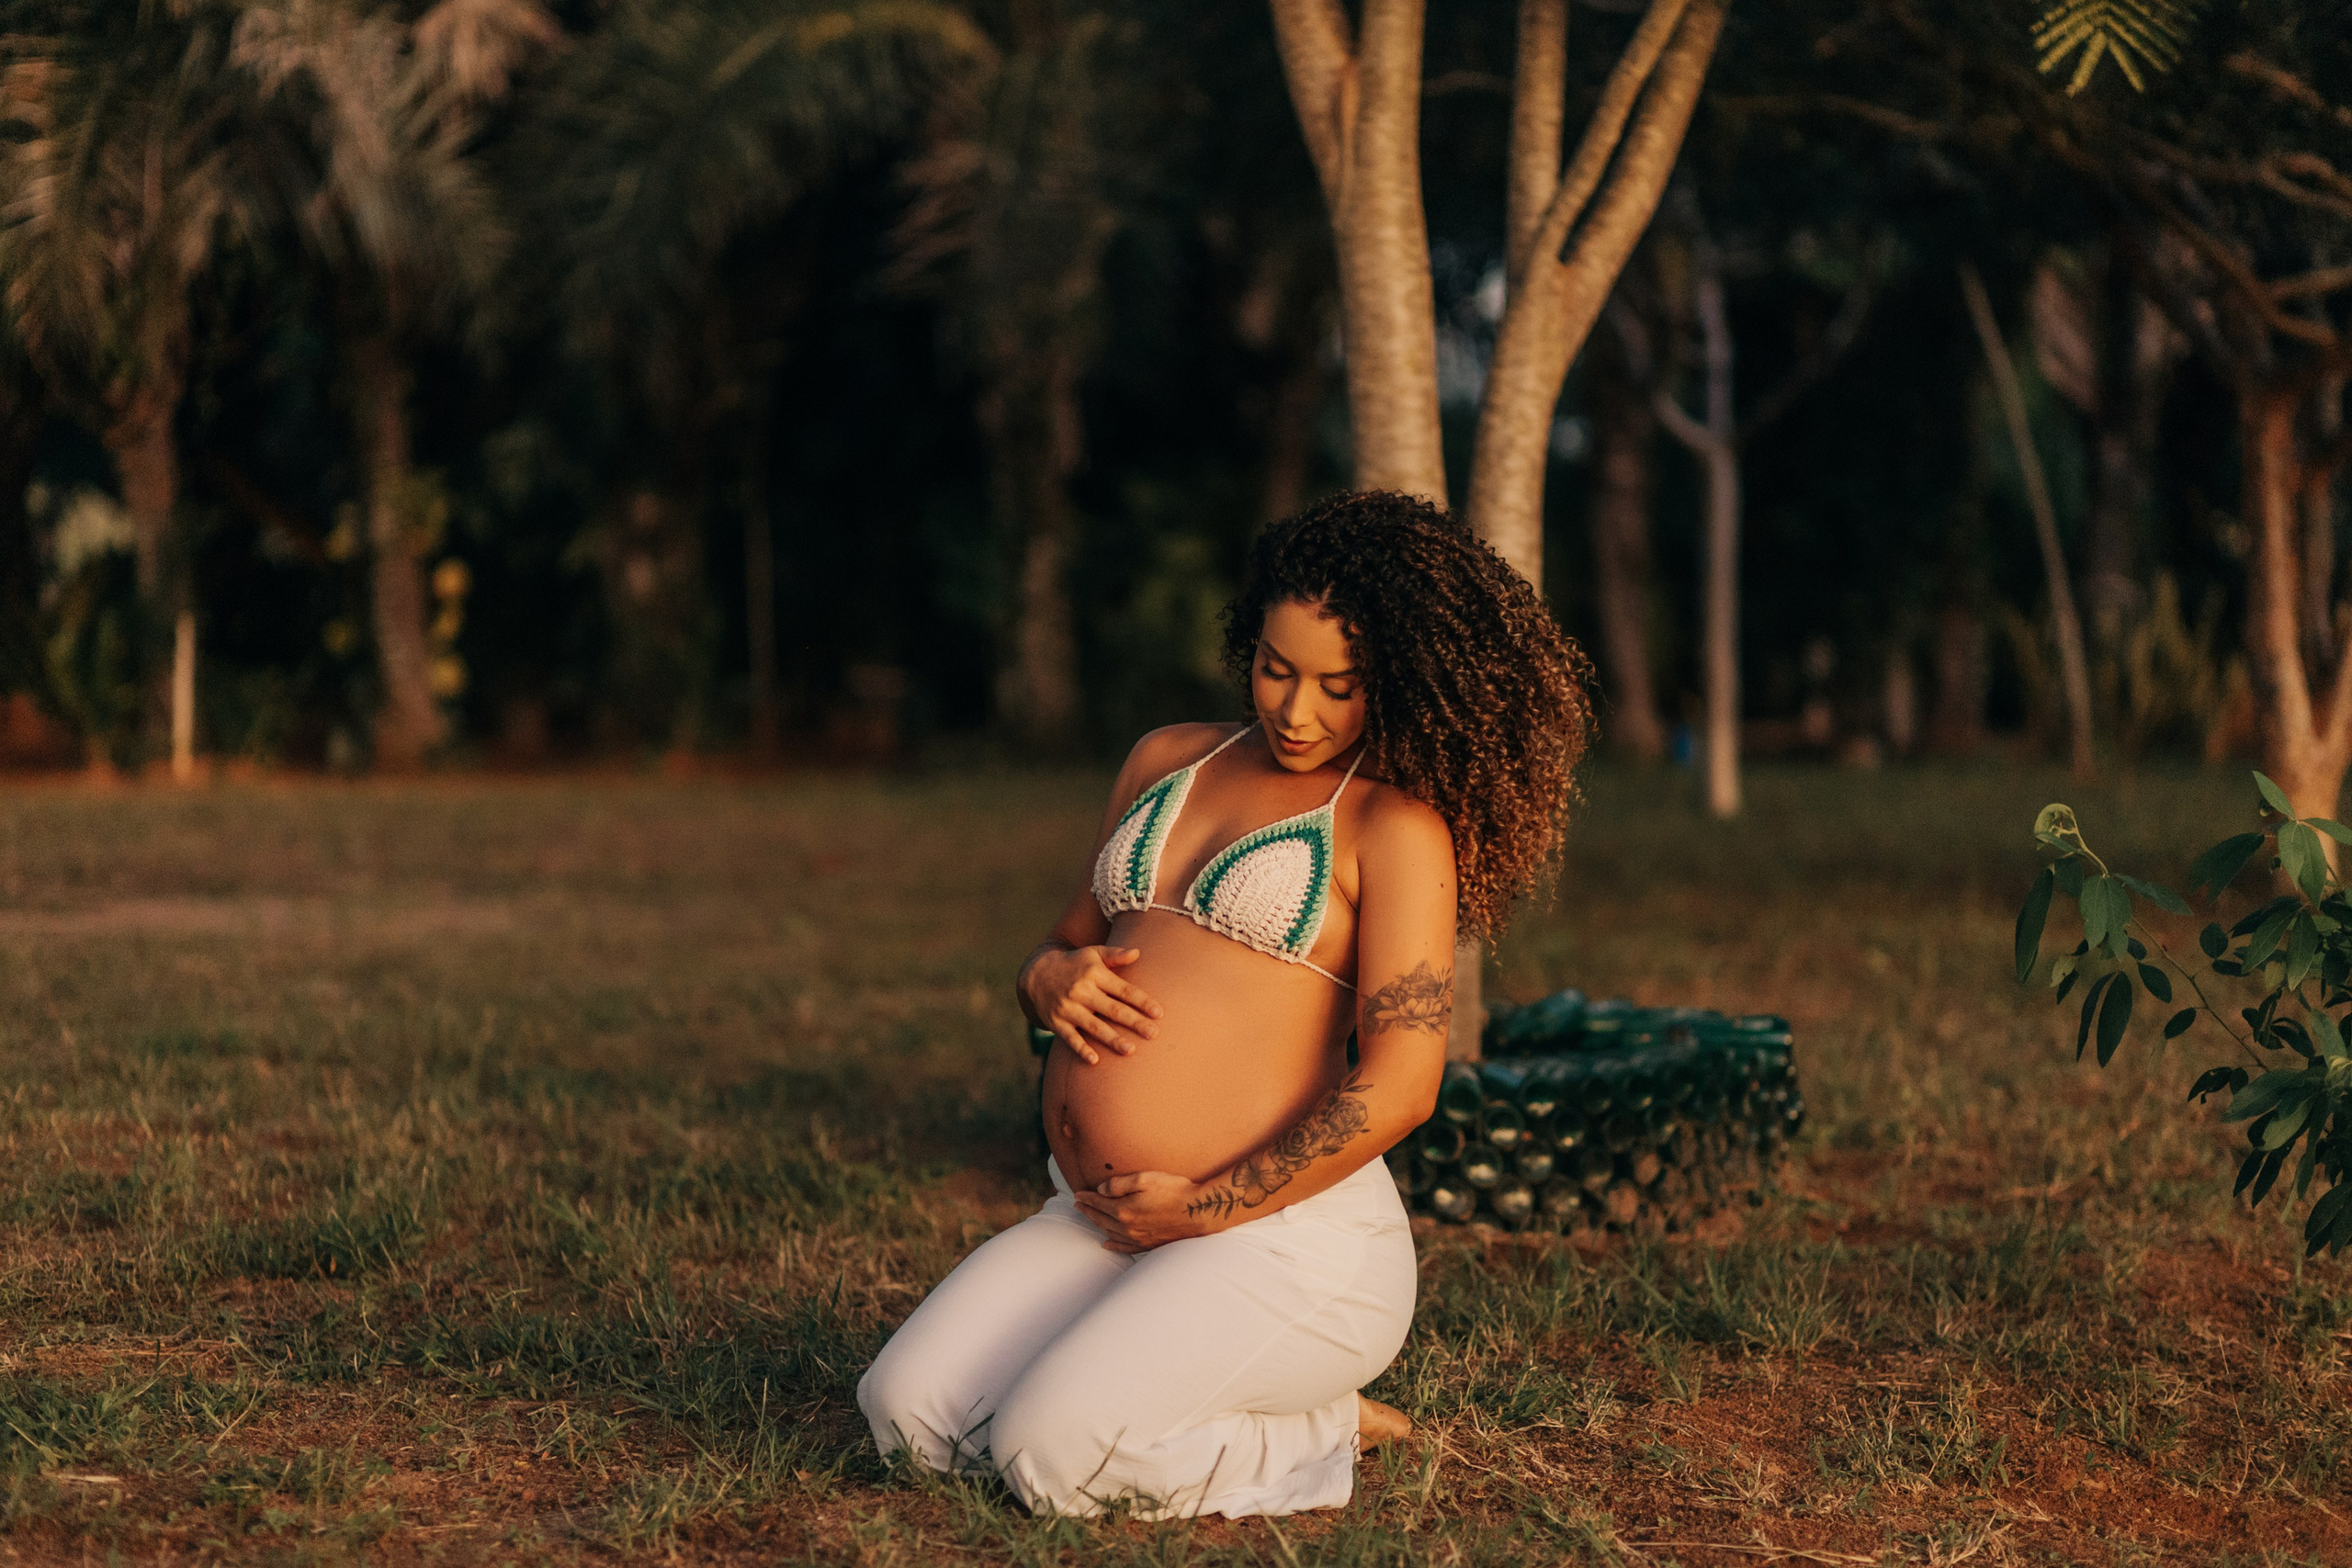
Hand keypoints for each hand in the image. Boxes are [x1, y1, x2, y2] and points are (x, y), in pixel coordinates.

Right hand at [1021, 945, 1163, 1064]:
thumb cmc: (1074, 964)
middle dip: (1134, 1022)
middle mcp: (1081, 991)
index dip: (1142, 1001)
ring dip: (1112, 1039)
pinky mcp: (1056, 1022)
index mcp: (1094, 974)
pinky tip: (1095, 1061)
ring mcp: (1068, 1008)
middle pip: (1112, 1009)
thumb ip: (1115, 955)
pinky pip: (1070, 1038)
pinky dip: (1081, 1049)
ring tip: (1131, 1050)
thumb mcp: (1092, 954)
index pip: (1123, 990)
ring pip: (1094, 1027)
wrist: (1035, 973)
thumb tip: (1137, 952)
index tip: (1159, 1013)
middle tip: (1154, 1034)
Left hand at [1072, 1171, 1222, 1252]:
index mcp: (1124, 1210)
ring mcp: (1138, 1238)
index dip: (1087, 1197)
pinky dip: (1112, 1245)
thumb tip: (1101, 1189)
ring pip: (1109, 1232)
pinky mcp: (1148, 1244)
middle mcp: (1127, 1227)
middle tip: (1077, 1204)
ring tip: (1088, 1216)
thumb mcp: (1146, 1178)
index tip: (1077, 1193)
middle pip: (1101, 1218)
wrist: (1199, 1211)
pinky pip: (1124, 1247)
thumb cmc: (1174, 1190)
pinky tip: (1106, 1244)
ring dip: (1097, 1224)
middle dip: (1088, 1210)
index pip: (1098, 1203)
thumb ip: (1120, 1184)